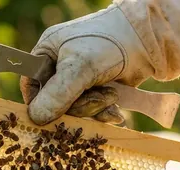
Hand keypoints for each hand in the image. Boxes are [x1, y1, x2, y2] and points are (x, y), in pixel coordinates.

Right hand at [20, 4, 155, 125]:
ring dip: (94, 108)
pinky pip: (92, 112)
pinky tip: (116, 109)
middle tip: (97, 99)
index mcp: (47, 54)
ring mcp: (79, 81)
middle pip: (56, 103)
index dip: (40, 103)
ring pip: (75, 110)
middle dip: (78, 106)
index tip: (51, 116)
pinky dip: (103, 113)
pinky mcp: (96, 91)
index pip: (31, 85)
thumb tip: (36, 118)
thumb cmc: (108, 44)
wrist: (147, 41)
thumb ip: (57, 94)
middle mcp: (60, 68)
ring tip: (111, 96)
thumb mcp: (79, 67)